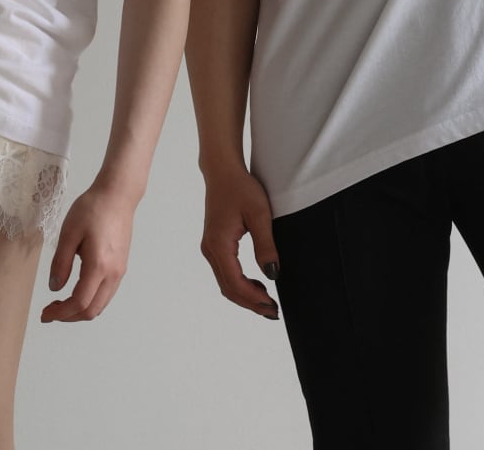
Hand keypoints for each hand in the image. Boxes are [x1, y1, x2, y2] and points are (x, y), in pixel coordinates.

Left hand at [39, 181, 135, 322]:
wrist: (118, 194)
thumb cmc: (93, 208)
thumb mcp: (69, 233)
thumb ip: (60, 263)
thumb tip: (55, 288)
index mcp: (98, 265)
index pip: (79, 302)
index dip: (60, 313)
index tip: (45, 314)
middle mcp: (113, 273)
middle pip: (92, 310)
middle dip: (69, 316)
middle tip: (50, 310)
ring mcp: (120, 270)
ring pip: (101, 304)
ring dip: (81, 310)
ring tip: (61, 302)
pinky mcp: (121, 265)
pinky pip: (107, 294)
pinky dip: (91, 300)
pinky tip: (78, 290)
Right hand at [199, 164, 280, 319]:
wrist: (223, 171)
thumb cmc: (241, 187)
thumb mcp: (260, 214)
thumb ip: (266, 245)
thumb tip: (272, 274)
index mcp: (219, 244)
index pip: (235, 283)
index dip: (254, 299)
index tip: (273, 306)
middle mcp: (210, 249)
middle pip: (228, 288)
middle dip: (250, 303)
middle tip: (273, 312)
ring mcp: (210, 247)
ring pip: (225, 282)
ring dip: (245, 295)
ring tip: (267, 301)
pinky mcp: (214, 244)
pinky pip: (225, 272)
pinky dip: (239, 283)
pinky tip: (256, 284)